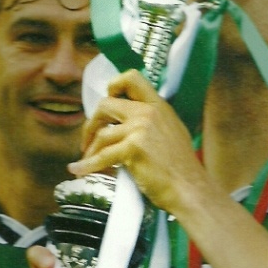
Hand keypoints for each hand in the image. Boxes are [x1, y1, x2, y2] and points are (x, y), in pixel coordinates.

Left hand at [67, 69, 204, 212]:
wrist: (189, 189)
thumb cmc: (180, 169)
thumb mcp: (172, 132)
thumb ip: (153, 122)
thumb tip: (128, 122)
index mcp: (158, 106)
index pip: (132, 78)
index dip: (113, 86)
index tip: (107, 100)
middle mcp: (149, 112)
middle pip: (106, 104)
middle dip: (92, 123)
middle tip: (88, 139)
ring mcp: (141, 128)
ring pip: (102, 133)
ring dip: (89, 148)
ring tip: (86, 159)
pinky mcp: (133, 148)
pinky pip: (102, 155)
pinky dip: (87, 165)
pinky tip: (79, 170)